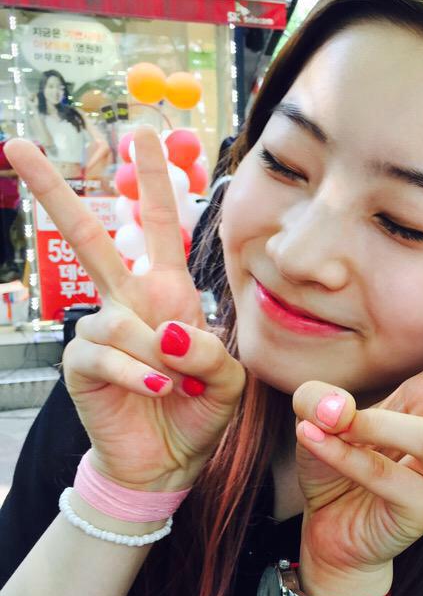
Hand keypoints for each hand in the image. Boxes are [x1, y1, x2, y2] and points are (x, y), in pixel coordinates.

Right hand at [5, 128, 244, 491]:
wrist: (169, 462)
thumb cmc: (198, 413)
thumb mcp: (228, 381)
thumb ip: (213, 353)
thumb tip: (170, 334)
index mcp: (168, 294)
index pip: (161, 227)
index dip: (154, 181)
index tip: (142, 133)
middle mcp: (128, 303)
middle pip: (88, 238)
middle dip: (55, 191)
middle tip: (16, 144)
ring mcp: (100, 332)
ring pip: (114, 318)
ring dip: (151, 353)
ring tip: (174, 386)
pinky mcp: (80, 365)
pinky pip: (100, 354)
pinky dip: (133, 371)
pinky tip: (155, 388)